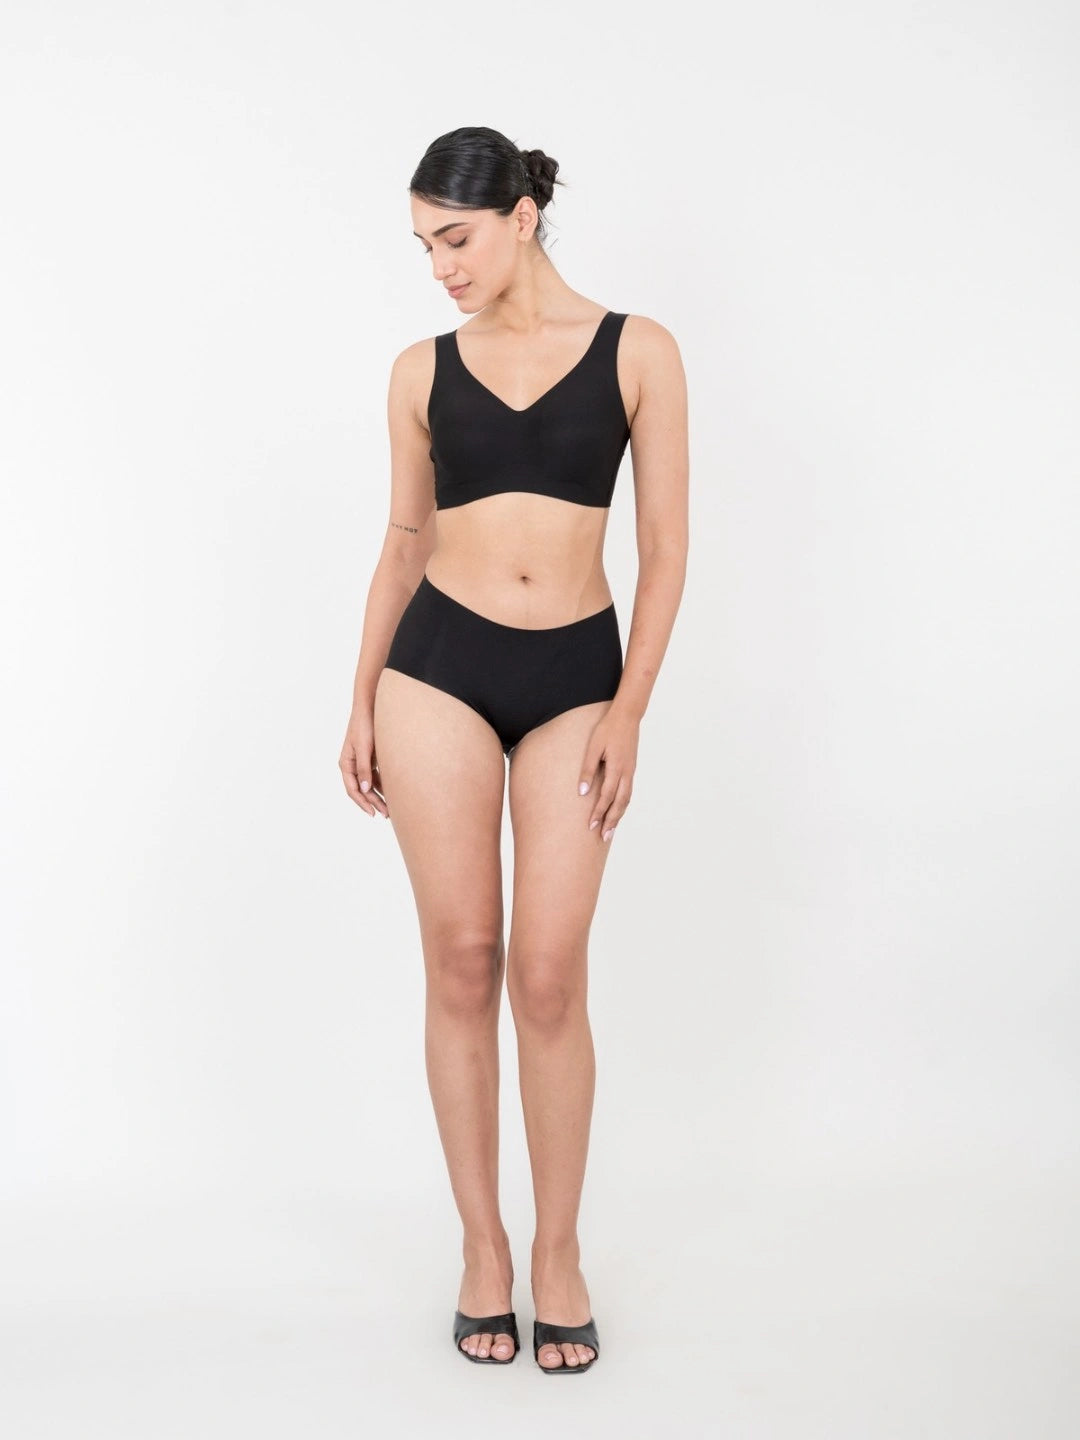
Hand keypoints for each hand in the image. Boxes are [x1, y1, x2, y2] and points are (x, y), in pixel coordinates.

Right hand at [339, 711, 389, 818]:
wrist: (370, 706)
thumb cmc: (365, 724)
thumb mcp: (364, 748)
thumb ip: (364, 768)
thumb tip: (365, 789)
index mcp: (346, 764)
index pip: (353, 790)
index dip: (363, 803)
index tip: (373, 813)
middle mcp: (352, 764)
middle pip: (362, 790)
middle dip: (373, 802)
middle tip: (386, 814)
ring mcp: (361, 761)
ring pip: (369, 784)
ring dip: (379, 795)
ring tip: (390, 807)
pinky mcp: (371, 757)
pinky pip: (376, 776)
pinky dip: (383, 784)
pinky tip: (393, 792)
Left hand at [578, 705, 638, 841]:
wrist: (627, 716)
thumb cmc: (607, 730)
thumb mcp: (593, 747)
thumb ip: (587, 769)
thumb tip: (582, 792)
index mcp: (616, 768)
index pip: (606, 796)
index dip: (599, 812)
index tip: (591, 826)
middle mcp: (626, 773)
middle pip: (619, 803)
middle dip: (611, 821)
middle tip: (603, 836)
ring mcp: (631, 772)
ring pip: (626, 800)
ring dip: (618, 816)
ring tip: (611, 830)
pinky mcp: (631, 769)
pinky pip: (628, 792)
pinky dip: (623, 805)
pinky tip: (618, 811)